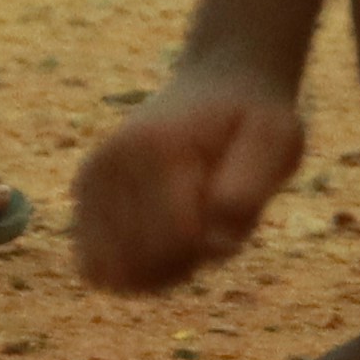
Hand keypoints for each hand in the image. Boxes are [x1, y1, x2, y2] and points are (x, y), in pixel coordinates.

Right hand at [73, 51, 306, 294]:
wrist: (216, 85)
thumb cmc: (249, 120)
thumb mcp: (276, 139)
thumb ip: (252, 187)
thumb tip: (215, 237)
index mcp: (156, 146)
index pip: (180, 238)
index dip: (216, 244)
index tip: (232, 213)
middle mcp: (110, 162)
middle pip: (147, 263)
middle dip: (189, 259)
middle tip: (213, 218)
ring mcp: (89, 180)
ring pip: (119, 274)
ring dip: (161, 269)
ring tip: (188, 227)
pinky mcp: (82, 196)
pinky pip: (97, 269)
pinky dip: (134, 270)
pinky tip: (162, 242)